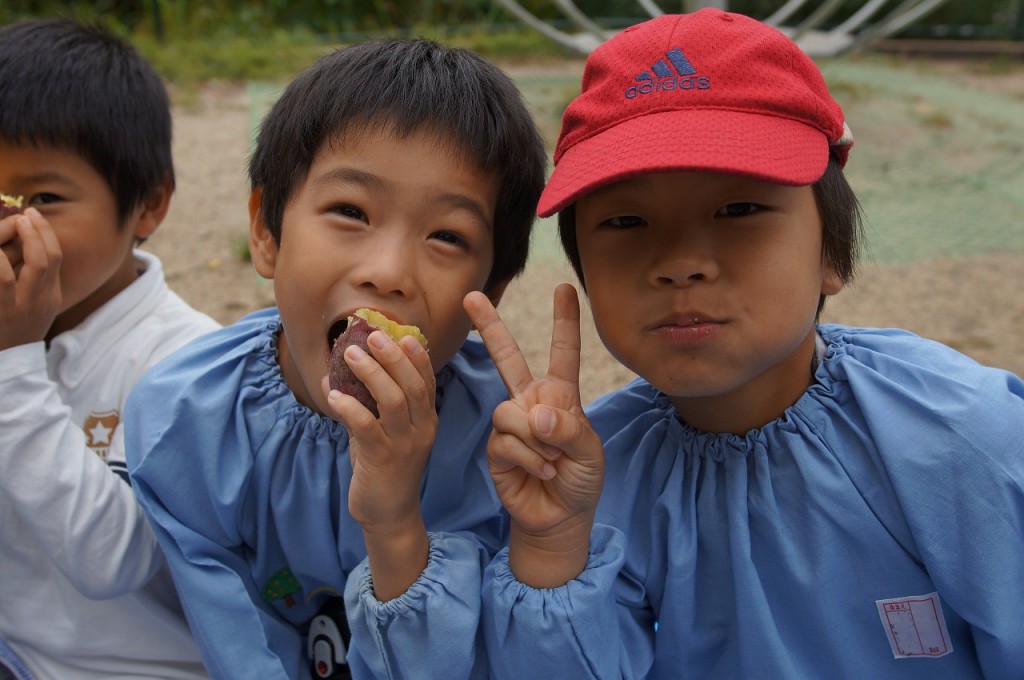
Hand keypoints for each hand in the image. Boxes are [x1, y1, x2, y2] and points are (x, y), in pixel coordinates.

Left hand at [0, 208, 61, 349]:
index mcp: (51, 298)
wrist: (8, 368)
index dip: (44, 234)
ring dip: (22, 241)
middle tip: (23, 215)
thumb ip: (33, 284)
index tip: (31, 216)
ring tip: (11, 225)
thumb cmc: (13, 335)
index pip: (55, 259)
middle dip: (37, 231)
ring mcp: (23, 308)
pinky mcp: (4, 312)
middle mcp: (42, 301)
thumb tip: (21, 250)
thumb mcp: (33, 309)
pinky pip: (4, 280)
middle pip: (48, 258)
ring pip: (29, 266)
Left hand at [322, 331, 435, 598]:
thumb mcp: (381, 433)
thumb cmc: (384, 470)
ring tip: (349, 354)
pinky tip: (333, 395)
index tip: (404, 335)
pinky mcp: (382, 459)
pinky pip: (366, 426)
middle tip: (372, 335)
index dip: (417, 357)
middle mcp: (421, 429)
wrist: (389, 515)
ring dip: (371, 373)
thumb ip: (364, 405)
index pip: (427, 382)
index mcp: (426, 420)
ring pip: (393, 400)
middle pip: (412, 385)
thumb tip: (332, 376)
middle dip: (393, 356)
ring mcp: (404, 444)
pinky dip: (350, 407)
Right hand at [464, 283, 603, 586]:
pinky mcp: (496, 447)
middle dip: (489, 326)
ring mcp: (511, 423)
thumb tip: (537, 414)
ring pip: (510, 412)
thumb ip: (569, 430)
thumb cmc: (581, 479)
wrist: (560, 517)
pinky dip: (528, 458)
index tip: (564, 288)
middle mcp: (531, 401)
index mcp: (560, 395)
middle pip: (507, 357)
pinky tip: (542, 472)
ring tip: (553, 462)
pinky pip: (506, 440)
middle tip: (471, 295)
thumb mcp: (590, 452)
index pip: (563, 352)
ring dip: (536, 441)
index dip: (564, 320)